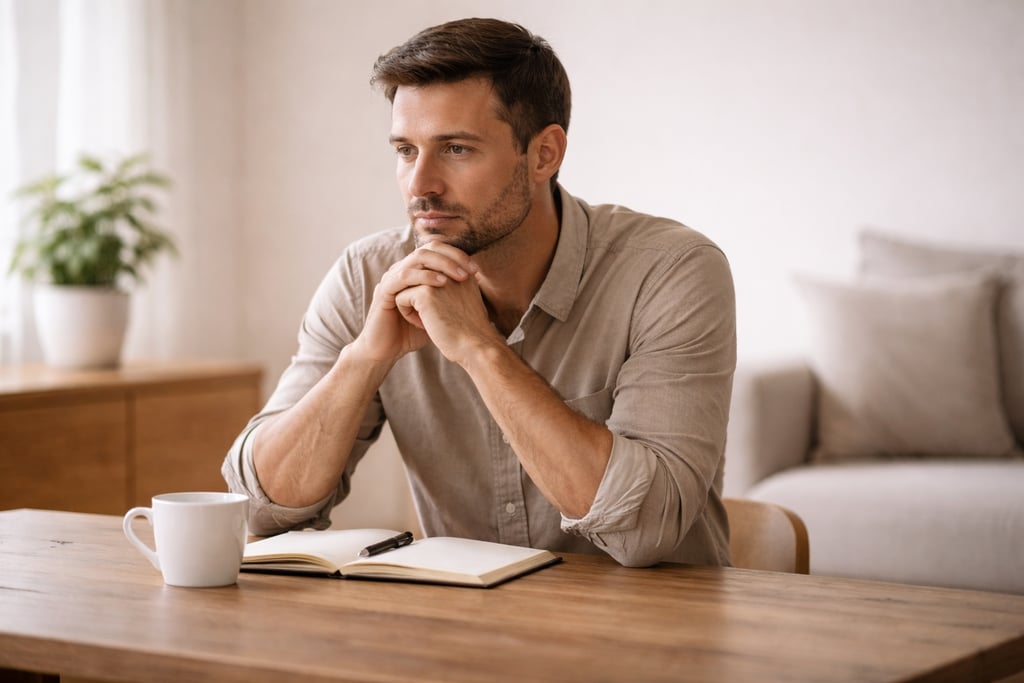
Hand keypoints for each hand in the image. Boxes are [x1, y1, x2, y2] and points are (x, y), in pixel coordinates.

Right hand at [348, 242, 477, 363]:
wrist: (386, 352)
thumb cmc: (412, 333)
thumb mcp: (437, 312)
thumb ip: (449, 297)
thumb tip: (475, 289)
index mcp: (413, 272)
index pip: (437, 250)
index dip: (457, 255)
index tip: (476, 270)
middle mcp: (402, 270)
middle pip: (429, 248)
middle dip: (453, 257)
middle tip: (471, 271)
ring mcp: (391, 278)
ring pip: (417, 257)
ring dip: (442, 264)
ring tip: (461, 277)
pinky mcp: (384, 291)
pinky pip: (404, 276)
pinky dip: (424, 277)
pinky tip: (441, 283)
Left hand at [394, 269, 501, 366]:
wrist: (477, 347)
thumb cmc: (471, 331)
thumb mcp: (464, 302)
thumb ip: (451, 288)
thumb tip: (432, 287)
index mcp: (461, 269)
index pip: (430, 271)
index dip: (429, 292)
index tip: (441, 311)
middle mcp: (450, 269)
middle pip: (417, 276)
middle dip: (417, 294)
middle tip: (430, 315)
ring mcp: (437, 279)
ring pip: (406, 285)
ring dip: (411, 304)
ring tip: (426, 319)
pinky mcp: (425, 293)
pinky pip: (401, 297)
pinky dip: (407, 313)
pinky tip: (423, 325)